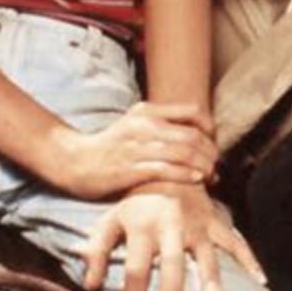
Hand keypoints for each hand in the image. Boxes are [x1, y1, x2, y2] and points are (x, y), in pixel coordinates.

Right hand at [48, 102, 217, 199]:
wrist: (74, 161)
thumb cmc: (110, 145)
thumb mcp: (134, 123)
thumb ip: (161, 123)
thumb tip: (194, 131)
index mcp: (146, 111)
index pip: (192, 111)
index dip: (209, 127)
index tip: (213, 141)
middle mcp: (143, 126)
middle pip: (192, 135)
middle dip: (210, 152)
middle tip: (216, 164)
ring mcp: (136, 147)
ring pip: (183, 153)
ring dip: (203, 165)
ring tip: (210, 175)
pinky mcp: (129, 170)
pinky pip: (166, 170)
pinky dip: (186, 174)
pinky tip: (196, 179)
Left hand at [81, 182, 265, 290]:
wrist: (168, 164)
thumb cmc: (135, 201)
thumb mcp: (110, 221)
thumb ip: (96, 251)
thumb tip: (90, 285)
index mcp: (144, 227)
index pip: (136, 266)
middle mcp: (172, 226)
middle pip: (171, 264)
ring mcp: (198, 224)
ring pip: (206, 252)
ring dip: (210, 275)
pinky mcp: (215, 221)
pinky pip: (235, 241)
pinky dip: (250, 260)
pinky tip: (261, 280)